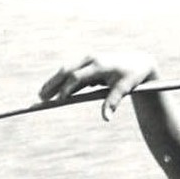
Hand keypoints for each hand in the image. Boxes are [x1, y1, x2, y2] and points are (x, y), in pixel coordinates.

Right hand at [39, 53, 157, 121]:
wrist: (138, 62)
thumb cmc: (132, 76)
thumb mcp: (125, 88)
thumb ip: (113, 102)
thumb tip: (106, 118)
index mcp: (99, 64)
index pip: (77, 76)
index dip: (67, 88)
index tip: (59, 100)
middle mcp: (90, 60)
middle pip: (66, 70)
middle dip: (53, 83)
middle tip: (41, 97)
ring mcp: (87, 61)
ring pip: (66, 71)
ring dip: (53, 82)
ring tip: (41, 96)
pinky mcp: (87, 66)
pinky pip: (71, 74)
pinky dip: (61, 83)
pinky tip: (53, 93)